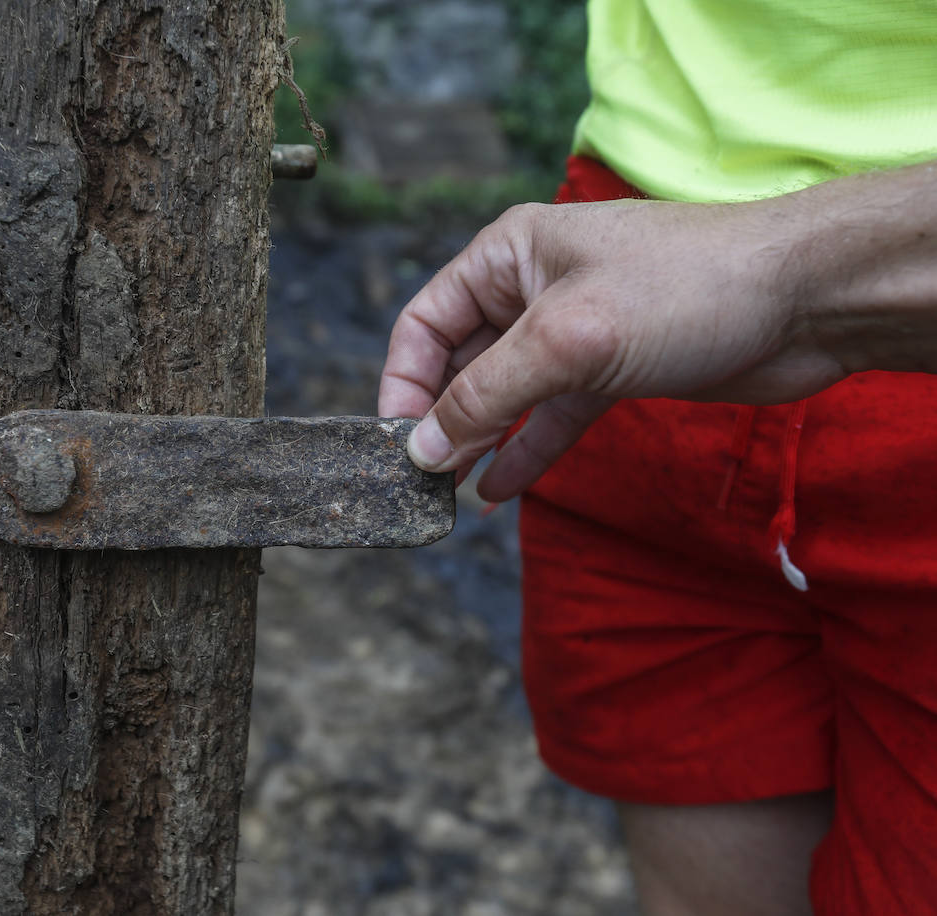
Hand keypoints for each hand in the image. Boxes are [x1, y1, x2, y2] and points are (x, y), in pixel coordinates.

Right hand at [378, 164, 936, 501]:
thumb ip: (486, 395)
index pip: (426, 322)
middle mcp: (533, 289)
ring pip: (505, 393)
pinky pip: (551, 415)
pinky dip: (526, 449)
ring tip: (448, 493)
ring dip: (477, 440)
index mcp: (510, 254)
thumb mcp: (566, 340)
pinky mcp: (612, 369)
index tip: (394, 441)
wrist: (806, 300)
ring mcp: (575, 331)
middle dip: (439, 418)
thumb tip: (421, 446)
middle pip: (460, 360)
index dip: (402, 382)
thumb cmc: (687, 288)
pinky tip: (499, 489)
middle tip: (418, 479)